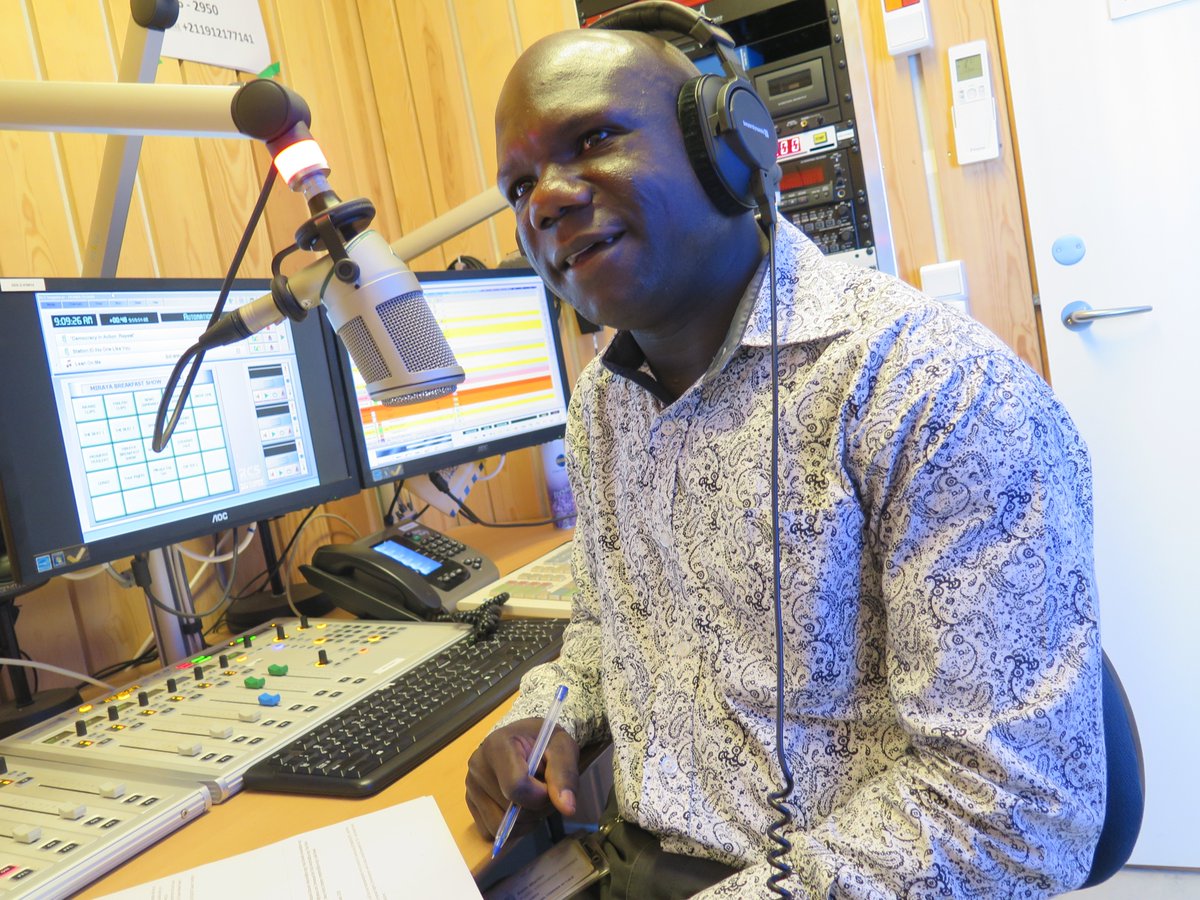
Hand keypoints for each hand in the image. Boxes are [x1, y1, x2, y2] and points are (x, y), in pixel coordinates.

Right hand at [465, 717, 579, 839]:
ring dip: (524, 821)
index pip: (516, 787)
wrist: (526, 740)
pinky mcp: (470, 804)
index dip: (539, 795)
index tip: (548, 785)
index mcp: (497, 745)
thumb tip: (567, 808)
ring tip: (531, 798)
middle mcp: (477, 766)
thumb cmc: (544, 742)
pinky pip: (490, 831)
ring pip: (500, 826)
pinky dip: (509, 828)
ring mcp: (471, 786)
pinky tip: (518, 807)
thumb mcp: (563, 748)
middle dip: (536, 808)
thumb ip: (566, 775)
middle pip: (511, 811)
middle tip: (543, 789)